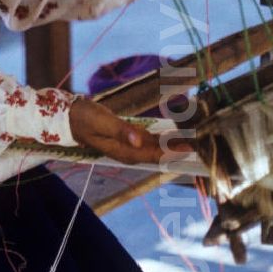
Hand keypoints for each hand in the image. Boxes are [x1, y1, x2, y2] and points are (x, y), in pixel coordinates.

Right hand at [68, 98, 188, 164]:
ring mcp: (130, 145)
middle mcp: (129, 151)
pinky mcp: (130, 137)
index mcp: (124, 151)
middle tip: (202, 145)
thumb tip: (139, 141)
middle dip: (179, 151)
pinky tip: (176, 134)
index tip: (191, 149)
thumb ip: (121, 131)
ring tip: (194, 140)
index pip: (154, 155)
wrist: (70, 116)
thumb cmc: (85, 118)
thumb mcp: (102, 122)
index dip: (173, 153)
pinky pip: (151, 141)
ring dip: (174, 145)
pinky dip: (164, 138)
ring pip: (157, 148)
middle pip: (159, 154)